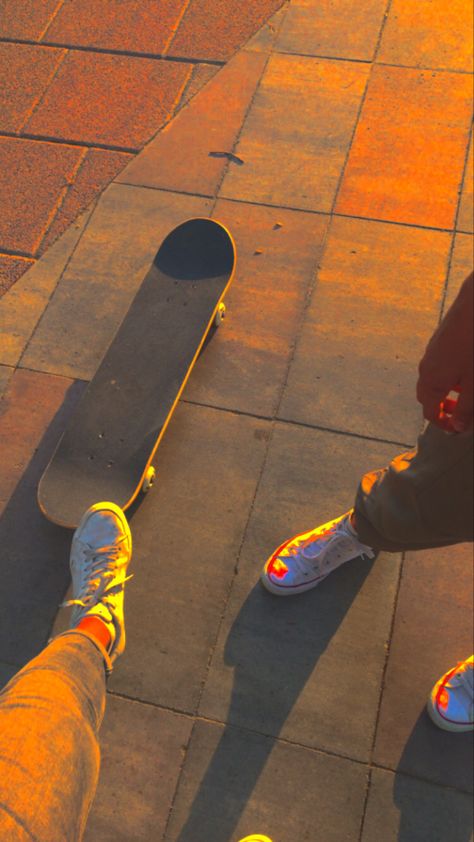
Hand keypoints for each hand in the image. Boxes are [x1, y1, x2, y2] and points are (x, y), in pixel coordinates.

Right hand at [416, 272, 472, 431]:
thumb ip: (466, 408)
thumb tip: (457, 428)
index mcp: (432, 382)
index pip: (430, 413)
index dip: (444, 425)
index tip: (459, 429)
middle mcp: (426, 367)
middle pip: (427, 397)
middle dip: (442, 409)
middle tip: (460, 414)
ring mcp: (432, 352)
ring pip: (434, 380)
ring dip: (447, 392)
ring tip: (467, 392)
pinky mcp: (440, 339)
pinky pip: (440, 365)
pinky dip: (450, 375)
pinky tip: (467, 369)